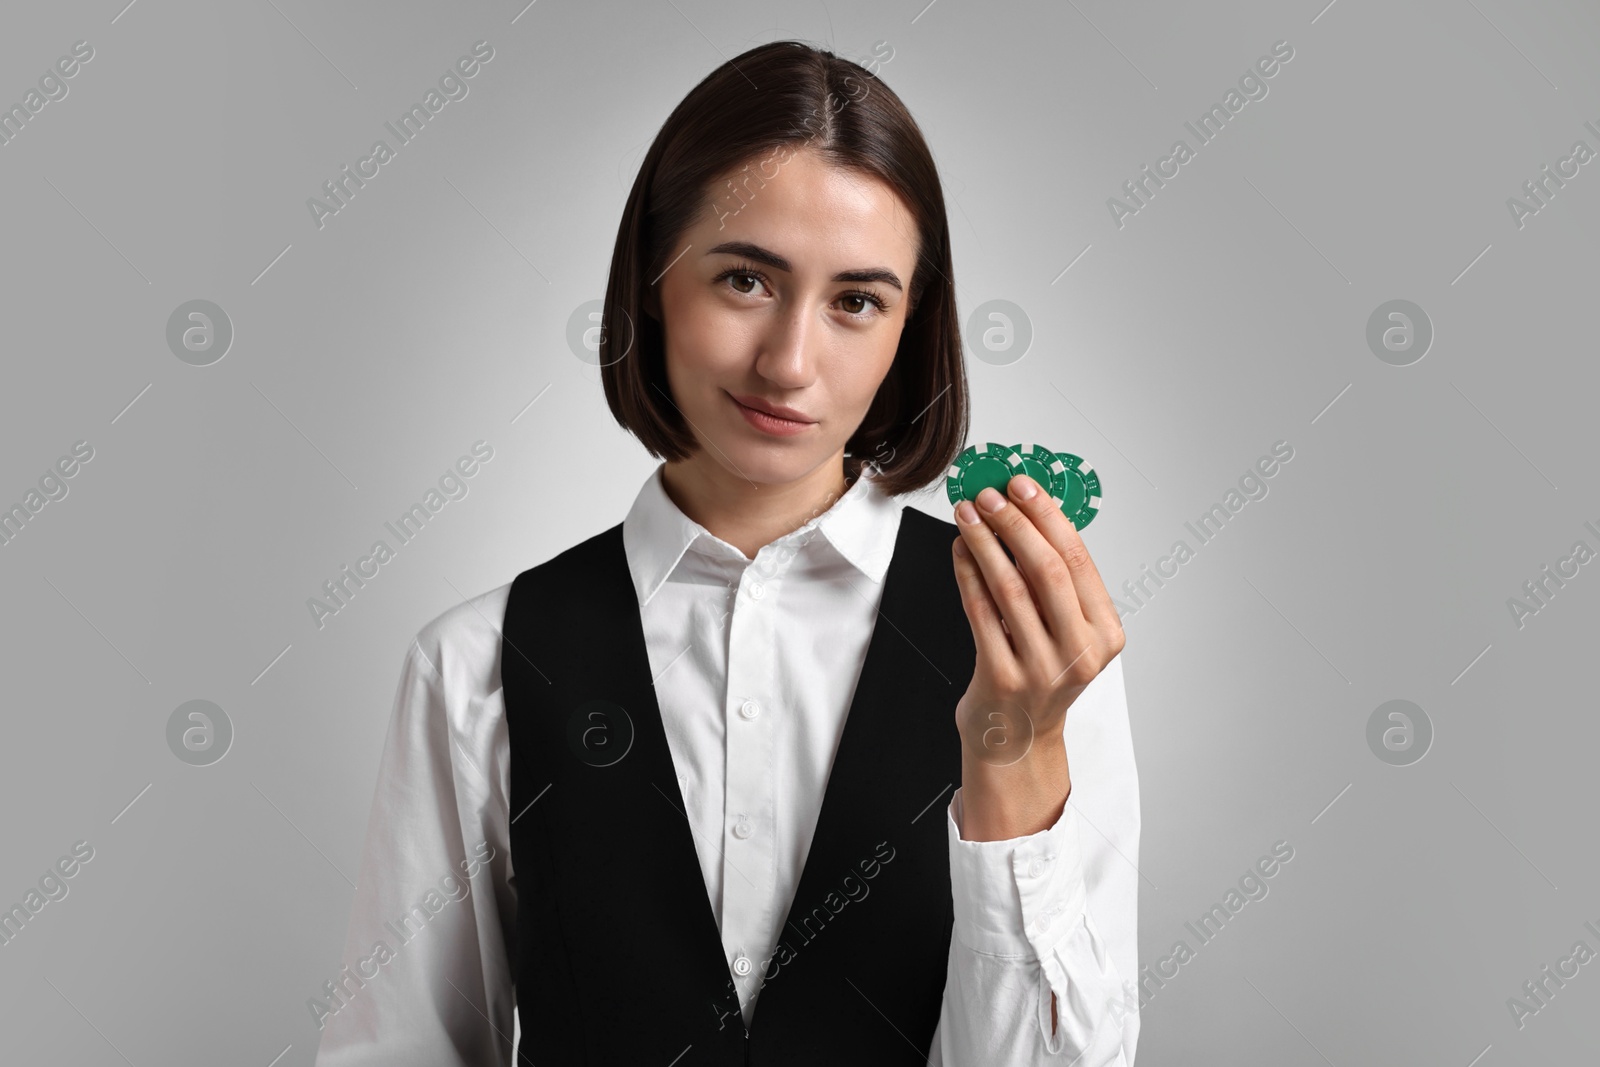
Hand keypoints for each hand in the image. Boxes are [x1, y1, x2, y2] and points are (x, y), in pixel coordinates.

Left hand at [950, 473, 1125, 773]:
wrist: (1016, 737)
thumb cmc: (1039, 672)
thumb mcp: (1065, 630)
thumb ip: (1056, 582)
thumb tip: (1025, 510)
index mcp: (1105, 634)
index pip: (1078, 561)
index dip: (1048, 516)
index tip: (1023, 484)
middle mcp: (1080, 652)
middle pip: (1046, 570)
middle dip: (1014, 522)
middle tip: (989, 493)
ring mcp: (1042, 668)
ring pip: (1010, 587)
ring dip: (984, 542)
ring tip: (967, 514)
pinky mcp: (1002, 677)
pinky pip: (980, 612)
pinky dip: (967, 573)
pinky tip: (958, 550)